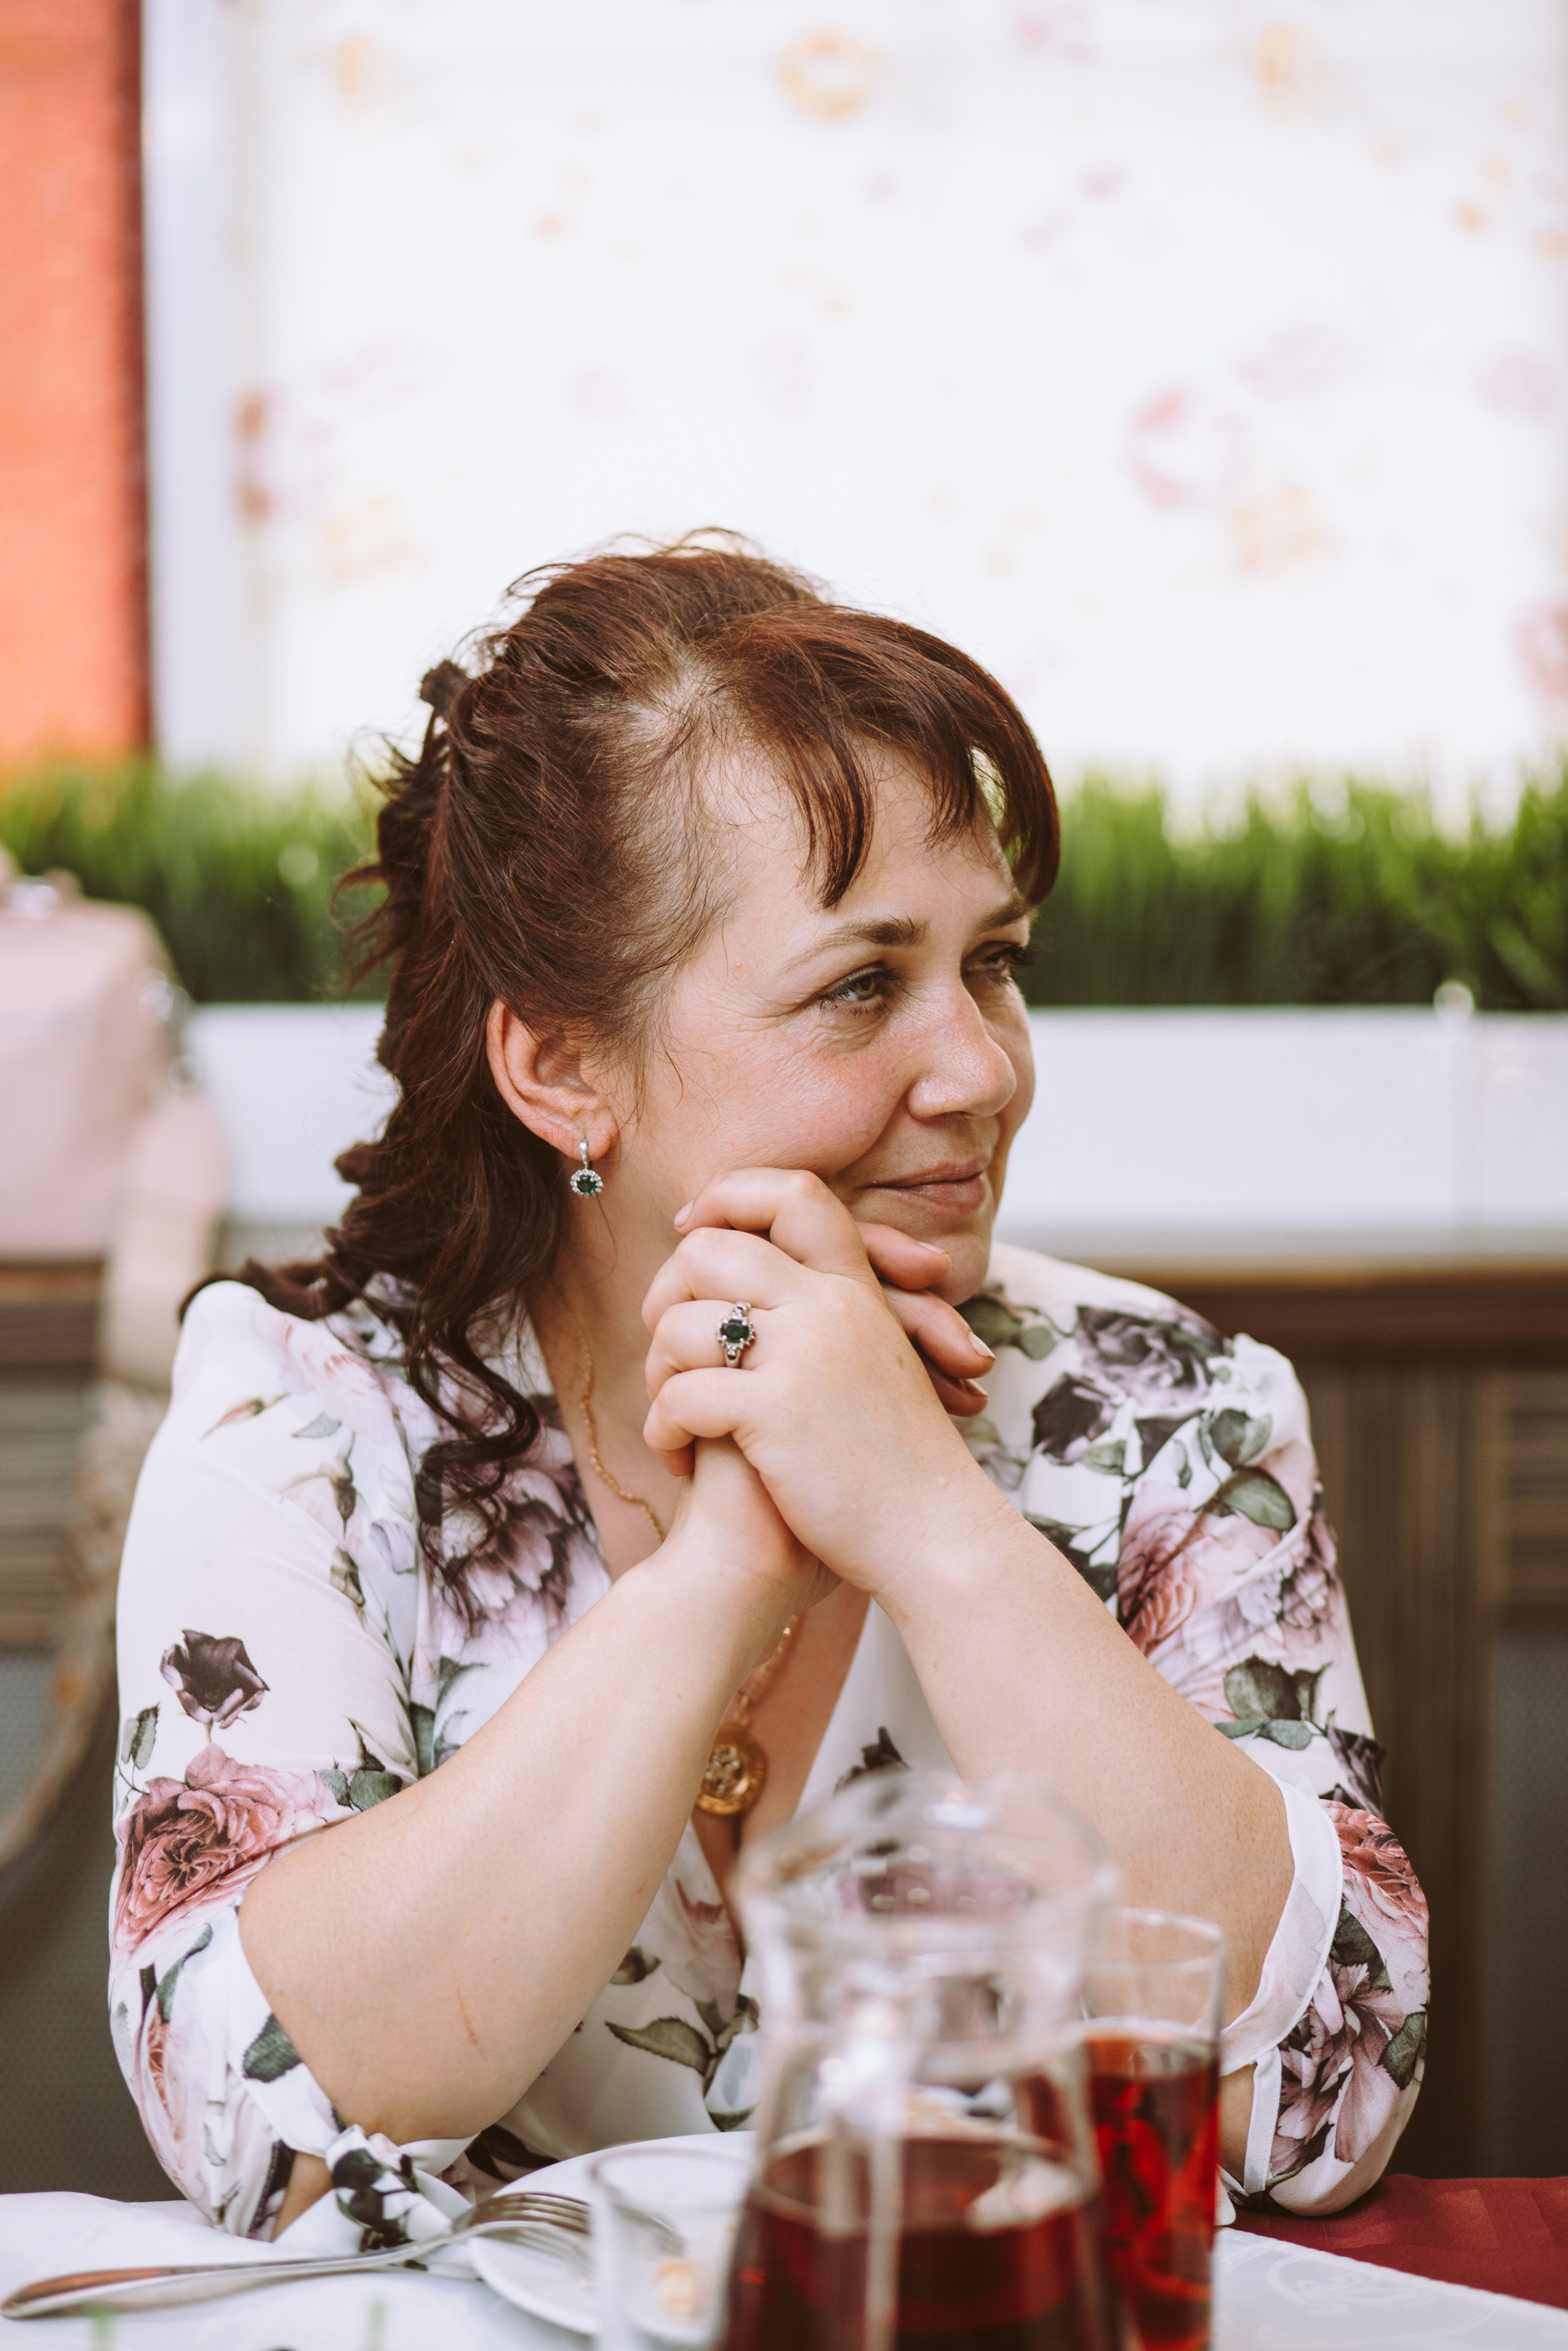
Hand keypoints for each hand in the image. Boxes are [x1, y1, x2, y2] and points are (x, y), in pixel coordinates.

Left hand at [640, 1170, 1004, 1596]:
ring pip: (680, 1324)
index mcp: (856, 1287)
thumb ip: (821, 1318)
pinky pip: (680, 1395)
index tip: (693, 1233)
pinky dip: (663, 1430)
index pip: (792, 1191)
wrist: (934, 1537)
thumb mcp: (875, 1362)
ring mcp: (805, 1354)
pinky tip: (680, 1461)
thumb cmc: (894, 1464)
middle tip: (669, 1354)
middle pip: (709, 1250)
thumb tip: (737, 1292)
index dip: (729, 1198)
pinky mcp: (777, 1410)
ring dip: (657, 1375)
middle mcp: (831, 1305)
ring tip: (673, 1418)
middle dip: (665, 1298)